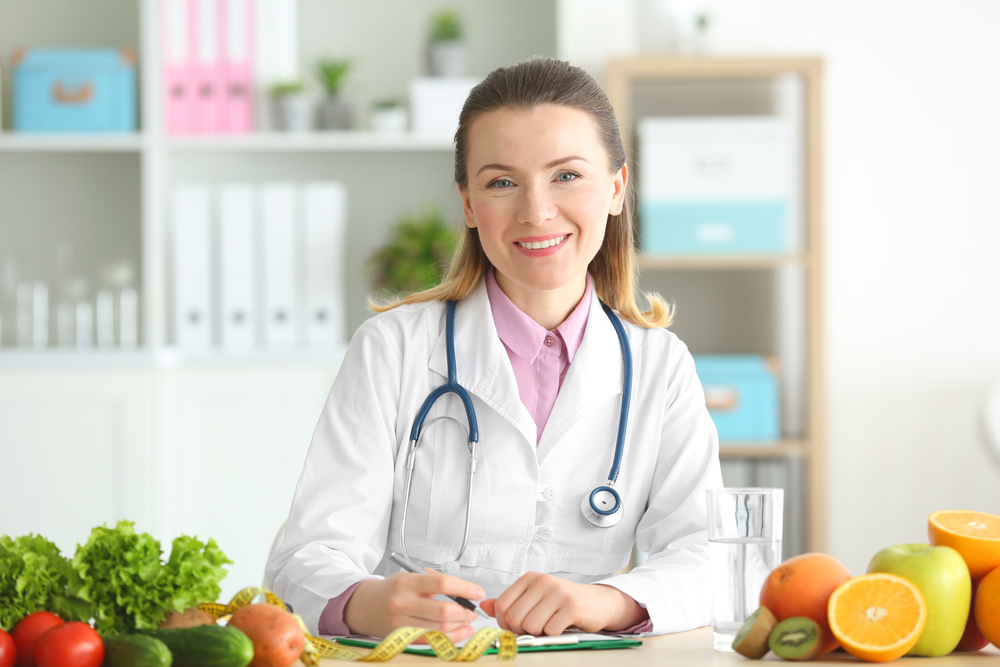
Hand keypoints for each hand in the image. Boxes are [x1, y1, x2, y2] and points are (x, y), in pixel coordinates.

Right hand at [343, 570, 483, 642]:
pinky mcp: (402, 638)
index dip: (465, 588)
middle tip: (473, 610)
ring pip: (440, 629)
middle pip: (444, 611)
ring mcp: (402, 623)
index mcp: (407, 582)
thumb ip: (434, 580)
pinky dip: (451, 638)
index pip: (442, 583)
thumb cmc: (392, 590)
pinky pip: (432, 641)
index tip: (478, 592)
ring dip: (461, 626)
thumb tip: (463, 590)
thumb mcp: (410, 576)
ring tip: (469, 621)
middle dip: (465, 612)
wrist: (365, 606)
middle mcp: (403, 603)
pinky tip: (461, 632)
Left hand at [480, 572, 646, 635]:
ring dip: (538, 633)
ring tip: (548, 625)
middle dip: (521, 630)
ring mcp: (557, 593)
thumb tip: (484, 606)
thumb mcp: (534, 598)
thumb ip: (510, 602)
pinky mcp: (571, 606)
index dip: (505, 622)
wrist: (597, 602)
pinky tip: (560, 626)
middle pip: (514, 617)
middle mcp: (542, 582)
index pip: (502, 605)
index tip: (516, 625)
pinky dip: (553, 634)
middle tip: (535, 628)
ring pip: (530, 626)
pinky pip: (550, 630)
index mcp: (529, 579)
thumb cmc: (563, 602)